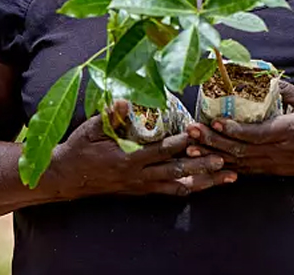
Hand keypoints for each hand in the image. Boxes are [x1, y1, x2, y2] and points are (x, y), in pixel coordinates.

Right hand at [50, 100, 234, 198]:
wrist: (66, 177)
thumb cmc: (80, 148)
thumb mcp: (91, 129)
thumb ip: (110, 116)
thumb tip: (126, 100)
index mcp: (127, 158)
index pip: (159, 150)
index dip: (180, 142)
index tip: (197, 132)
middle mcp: (138, 176)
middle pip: (176, 171)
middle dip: (201, 165)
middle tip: (225, 159)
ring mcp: (141, 186)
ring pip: (178, 185)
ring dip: (204, 181)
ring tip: (228, 177)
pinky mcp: (142, 191)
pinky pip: (170, 192)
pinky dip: (189, 188)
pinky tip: (206, 186)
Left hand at [185, 83, 293, 180]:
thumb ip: (289, 90)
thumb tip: (265, 77)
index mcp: (292, 131)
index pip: (256, 134)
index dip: (233, 130)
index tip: (214, 121)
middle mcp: (281, 151)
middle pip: (241, 151)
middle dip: (212, 142)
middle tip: (190, 132)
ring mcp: (277, 164)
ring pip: (240, 163)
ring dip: (213, 155)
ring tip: (191, 147)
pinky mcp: (276, 171)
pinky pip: (247, 170)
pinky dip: (226, 166)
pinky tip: (209, 160)